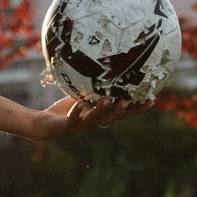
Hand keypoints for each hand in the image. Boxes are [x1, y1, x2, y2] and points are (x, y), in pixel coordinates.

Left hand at [24, 93, 150, 142]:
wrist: (45, 125)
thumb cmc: (66, 110)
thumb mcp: (83, 97)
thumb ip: (96, 90)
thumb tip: (108, 71)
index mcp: (101, 117)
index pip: (122, 113)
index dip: (136, 109)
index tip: (151, 100)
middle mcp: (94, 123)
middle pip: (112, 118)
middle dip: (122, 111)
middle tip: (130, 101)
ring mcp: (81, 125)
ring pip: (94, 119)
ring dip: (101, 110)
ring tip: (107, 100)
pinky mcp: (67, 125)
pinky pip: (73, 118)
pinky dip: (76, 111)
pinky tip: (79, 105)